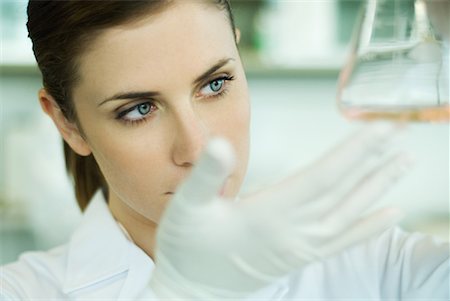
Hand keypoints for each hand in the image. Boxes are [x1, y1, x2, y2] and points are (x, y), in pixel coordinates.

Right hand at [148, 123, 411, 299]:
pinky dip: (369, 228)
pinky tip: (391, 216)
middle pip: (342, 191)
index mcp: (267, 215)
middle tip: (399, 134)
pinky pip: (343, 241)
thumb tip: (221, 144)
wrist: (192, 291)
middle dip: (373, 160)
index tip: (380, 130)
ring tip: (403, 164)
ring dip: (378, 188)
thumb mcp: (185, 206)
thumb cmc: (187, 248)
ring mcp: (299, 247)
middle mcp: (292, 232)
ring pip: (348, 214)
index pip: (322, 177)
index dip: (353, 152)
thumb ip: (205, 176)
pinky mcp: (299, 256)